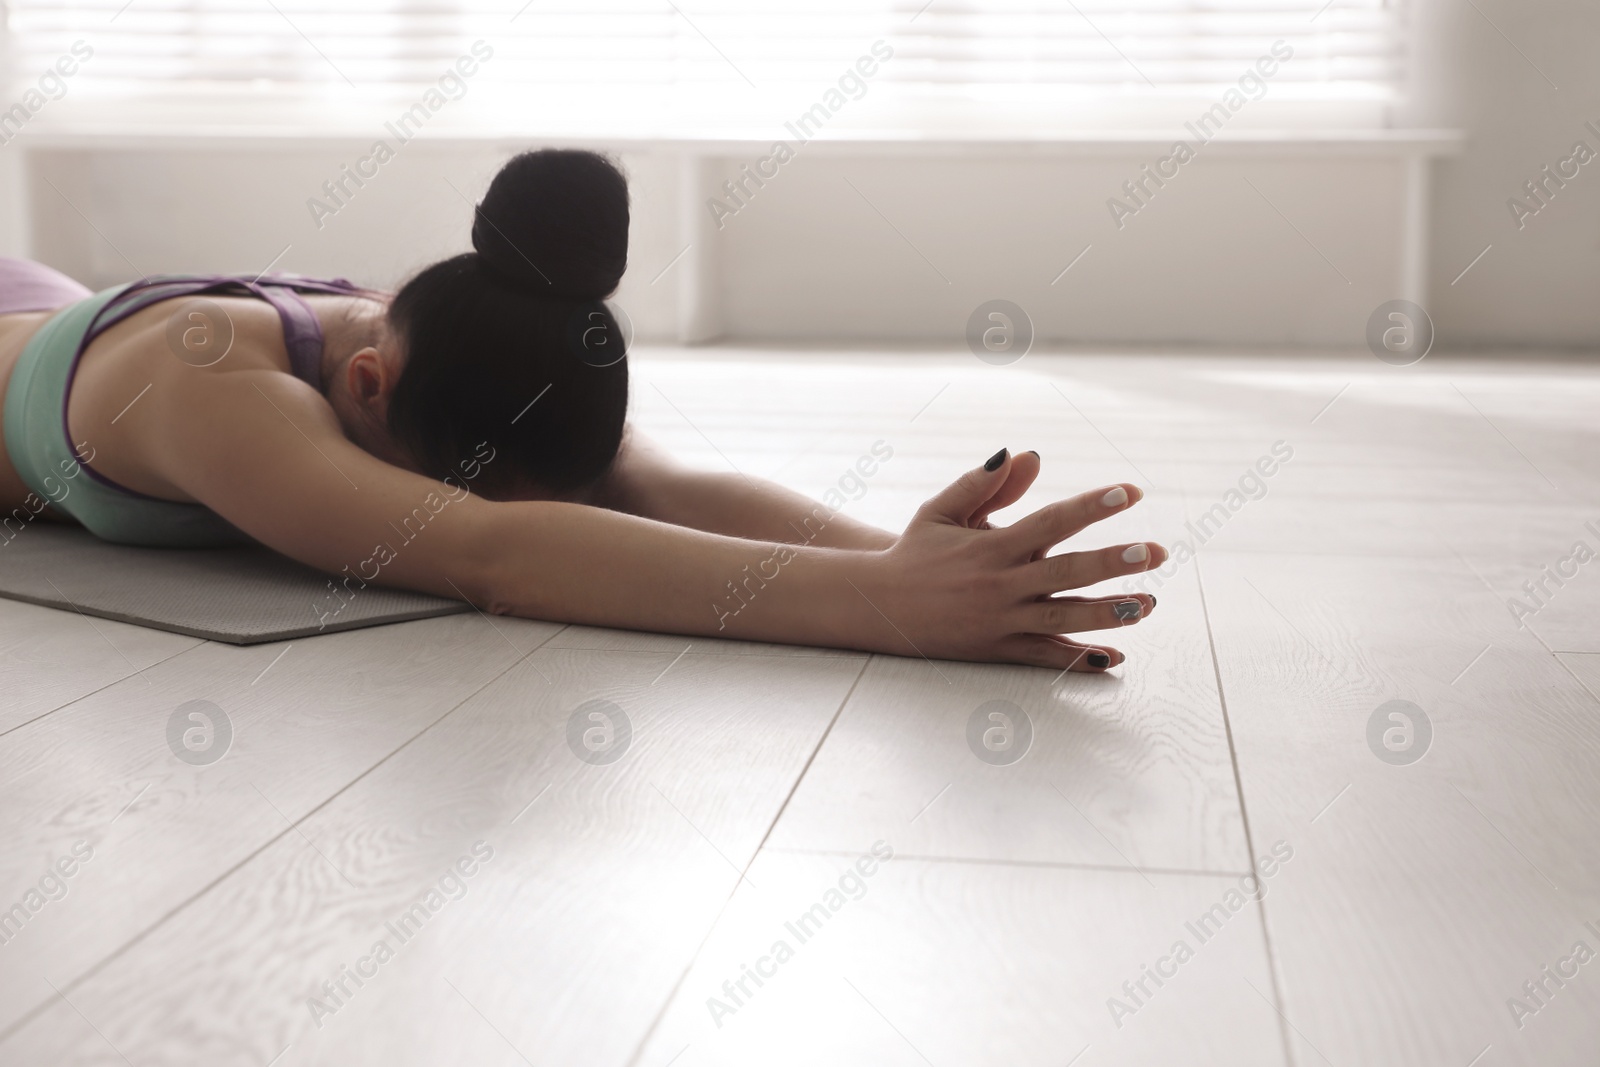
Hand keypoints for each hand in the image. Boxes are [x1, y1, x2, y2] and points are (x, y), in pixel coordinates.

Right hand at [860, 449, 1165, 670]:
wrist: (877, 606)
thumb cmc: (914, 552)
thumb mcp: (943, 510)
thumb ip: (986, 484)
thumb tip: (1027, 455)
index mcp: (992, 545)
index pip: (1051, 521)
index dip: (1093, 506)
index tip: (1130, 492)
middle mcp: (1000, 583)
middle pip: (1066, 571)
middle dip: (1114, 562)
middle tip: (1155, 552)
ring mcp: (1000, 620)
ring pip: (1063, 618)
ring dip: (1108, 612)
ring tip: (1148, 604)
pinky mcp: (996, 649)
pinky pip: (1043, 657)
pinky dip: (1077, 658)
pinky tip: (1111, 656)